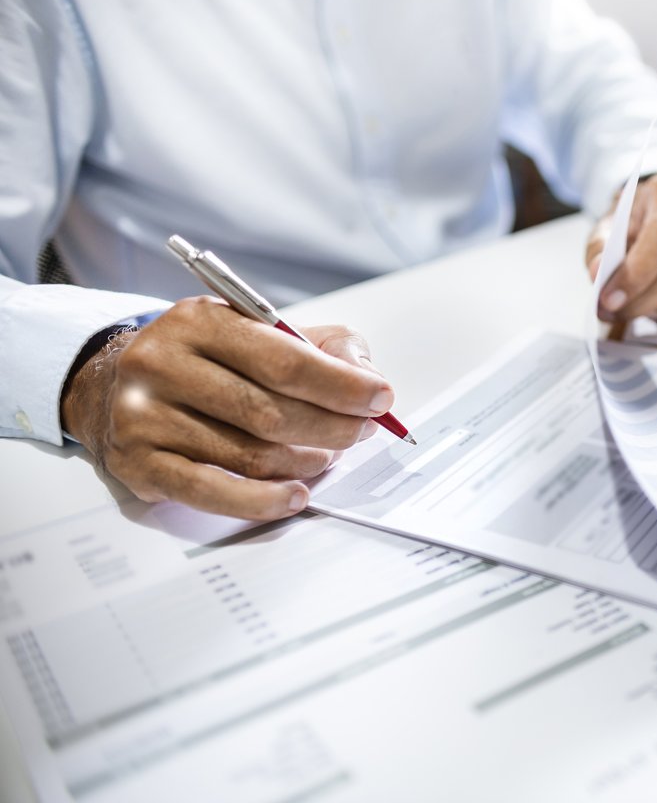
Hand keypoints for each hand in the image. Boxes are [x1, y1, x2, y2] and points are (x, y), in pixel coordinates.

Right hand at [60, 297, 393, 519]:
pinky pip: (213, 491)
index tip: (380, 398)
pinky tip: (295, 495)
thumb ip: (324, 345)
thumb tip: (366, 378)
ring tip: (327, 458)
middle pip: (270, 412)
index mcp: (198, 320)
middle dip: (331, 427)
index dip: (342, 385)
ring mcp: (146, 416)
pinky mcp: (139, 463)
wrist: (113, 385)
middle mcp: (162, 363)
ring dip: (304, 462)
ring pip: (249, 454)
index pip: (285, 360)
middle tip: (360, 433)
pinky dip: (262, 500)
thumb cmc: (206, 360)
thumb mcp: (260, 331)